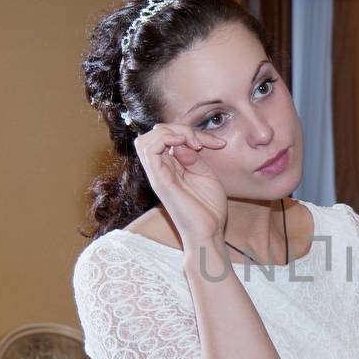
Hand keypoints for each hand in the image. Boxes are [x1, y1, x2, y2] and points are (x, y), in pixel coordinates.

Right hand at [133, 123, 227, 247]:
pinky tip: (183, 143)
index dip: (189, 131)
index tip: (214, 143)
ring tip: (190, 141)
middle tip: (199, 141)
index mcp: (171, 167)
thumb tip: (181, 142)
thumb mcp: (205, 174)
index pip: (167, 137)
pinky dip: (164, 139)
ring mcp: (158, 175)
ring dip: (169, 131)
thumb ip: (192, 156)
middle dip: (177, 127)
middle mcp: (160, 170)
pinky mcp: (160, 181)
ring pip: (144, 140)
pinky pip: (148, 151)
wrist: (210, 231)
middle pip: (153, 135)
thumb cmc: (209, 207)